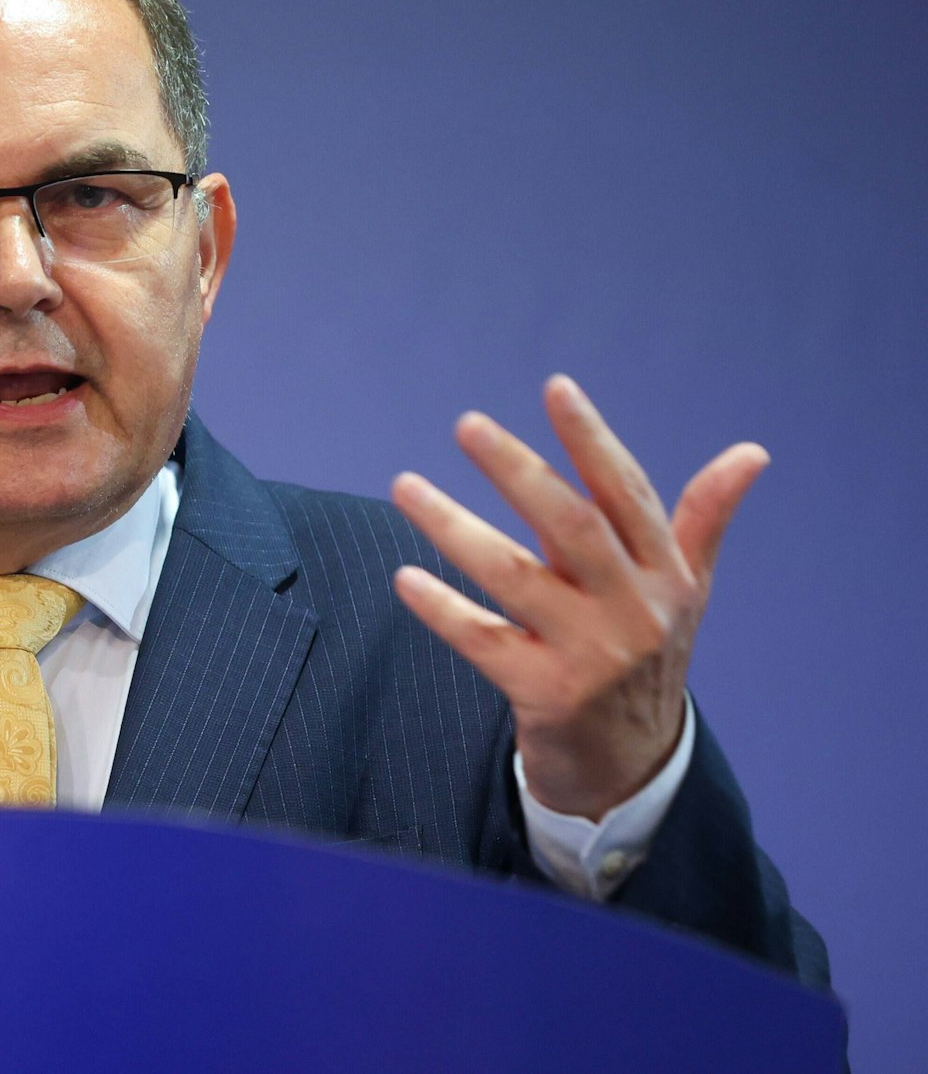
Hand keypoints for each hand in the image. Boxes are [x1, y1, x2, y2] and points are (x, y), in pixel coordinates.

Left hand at [390, 374, 768, 819]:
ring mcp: (591, 655)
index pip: (627, 494)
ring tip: (403, 487)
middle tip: (467, 425)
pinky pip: (484, 642)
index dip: (592, 439)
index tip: (556, 387)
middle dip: (519, 470)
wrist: (631, 768)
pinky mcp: (547, 696)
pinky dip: (442, 610)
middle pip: (572, 525)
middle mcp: (634, 611)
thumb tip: (752, 452)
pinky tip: (403, 578)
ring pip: (514, 576)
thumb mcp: (684, 592)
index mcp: (665, 575)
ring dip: (454, 527)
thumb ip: (702, 519)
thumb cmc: (647, 658)